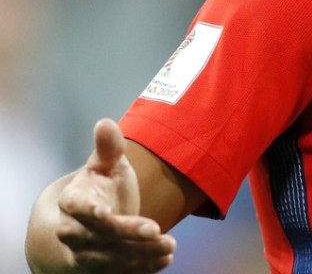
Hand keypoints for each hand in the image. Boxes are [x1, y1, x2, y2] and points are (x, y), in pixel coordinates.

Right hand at [52, 118, 176, 271]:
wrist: (88, 222)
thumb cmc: (100, 187)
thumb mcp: (105, 166)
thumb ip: (108, 148)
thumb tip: (105, 122)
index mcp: (73, 201)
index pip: (76, 208)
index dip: (89, 212)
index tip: (105, 214)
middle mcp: (73, 231)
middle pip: (96, 236)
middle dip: (124, 234)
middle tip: (155, 229)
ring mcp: (85, 253)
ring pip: (109, 258)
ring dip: (139, 255)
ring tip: (169, 246)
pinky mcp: (100, 268)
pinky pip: (119, 271)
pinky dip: (142, 268)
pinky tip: (165, 260)